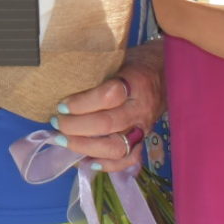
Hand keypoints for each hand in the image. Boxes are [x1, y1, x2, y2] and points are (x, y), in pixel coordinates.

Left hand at [52, 58, 162, 173]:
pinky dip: (107, 164)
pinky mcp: (144, 141)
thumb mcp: (117, 59)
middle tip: (57, 123)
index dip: (82, 103)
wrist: (165, 74)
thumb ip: (96, 73)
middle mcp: (140, 108)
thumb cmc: (134, 65)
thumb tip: (59, 82)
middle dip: (76, 127)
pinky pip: (128, 160)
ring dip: (85, 147)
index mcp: (134, 83)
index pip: (109, 96)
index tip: (62, 105)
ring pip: (116, 147)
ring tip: (64, 141)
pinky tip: (87, 161)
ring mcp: (143, 128)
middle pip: (108, 124)